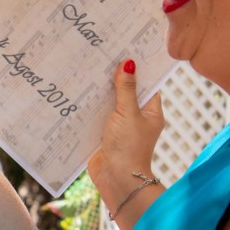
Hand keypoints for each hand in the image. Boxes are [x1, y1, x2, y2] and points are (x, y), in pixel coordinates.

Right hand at [87, 60, 163, 212]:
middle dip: (115, 77)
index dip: (138, 68)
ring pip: (111, 103)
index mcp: (151, 112)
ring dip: (101, 92)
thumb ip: (126, 89)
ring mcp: (120, 127)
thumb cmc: (129, 148)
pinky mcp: (105, 135)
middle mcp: (137, 118)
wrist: (116, 180)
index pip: (147, 84)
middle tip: (103, 54)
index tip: (127, 49)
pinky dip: (90, 107)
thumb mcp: (128, 113)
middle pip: (127, 92)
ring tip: (87, 68)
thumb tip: (128, 63)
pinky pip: (98, 116)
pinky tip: (79, 93)